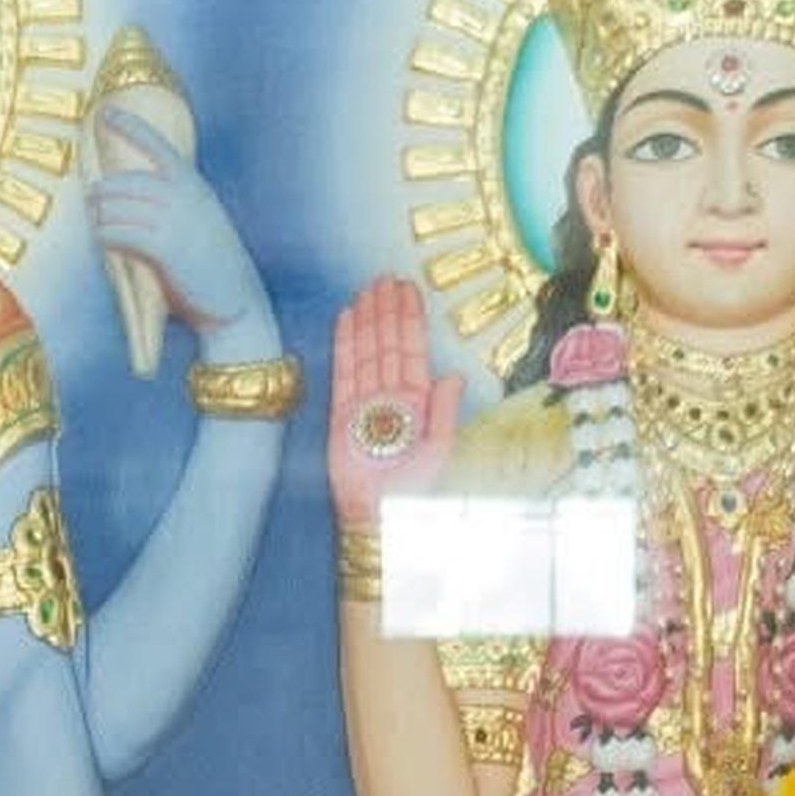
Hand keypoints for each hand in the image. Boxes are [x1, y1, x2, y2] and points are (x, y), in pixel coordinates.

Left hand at [88, 112, 269, 342]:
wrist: (237, 307)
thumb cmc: (211, 271)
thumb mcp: (196, 228)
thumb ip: (168, 212)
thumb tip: (128, 209)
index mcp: (195, 187)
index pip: (158, 147)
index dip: (129, 126)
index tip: (105, 111)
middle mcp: (186, 197)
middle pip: (128, 182)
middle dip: (103, 191)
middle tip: (89, 201)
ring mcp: (176, 221)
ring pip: (120, 207)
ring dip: (100, 216)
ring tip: (94, 224)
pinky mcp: (166, 248)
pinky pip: (122, 233)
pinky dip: (106, 235)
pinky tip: (100, 240)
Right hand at [330, 279, 458, 529]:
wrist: (377, 518)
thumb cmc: (412, 494)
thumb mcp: (439, 452)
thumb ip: (446, 413)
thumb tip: (453, 375)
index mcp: (417, 402)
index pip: (413, 350)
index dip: (411, 319)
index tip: (408, 290)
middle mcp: (391, 396)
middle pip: (388, 344)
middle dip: (387, 310)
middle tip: (386, 277)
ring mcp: (364, 402)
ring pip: (367, 351)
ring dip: (367, 319)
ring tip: (367, 289)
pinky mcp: (341, 414)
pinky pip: (343, 371)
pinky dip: (344, 345)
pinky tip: (346, 319)